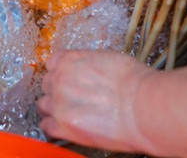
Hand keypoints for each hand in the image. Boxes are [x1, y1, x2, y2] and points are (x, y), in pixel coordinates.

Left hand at [38, 50, 153, 153]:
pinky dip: (53, 127)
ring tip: (69, 114)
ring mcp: (59, 104)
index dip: (60, 72)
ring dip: (53, 109)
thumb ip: (87, 63)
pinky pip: (46, 127)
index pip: (52, 63)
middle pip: (47, 84)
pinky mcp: (63, 127)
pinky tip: (64, 127)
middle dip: (57, 90)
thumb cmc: (133, 82)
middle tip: (72, 98)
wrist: (143, 106)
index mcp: (69, 60)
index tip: (66, 79)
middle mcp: (59, 80)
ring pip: (43, 105)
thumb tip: (87, 70)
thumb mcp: (107, 58)